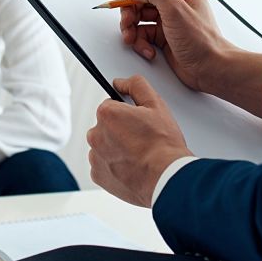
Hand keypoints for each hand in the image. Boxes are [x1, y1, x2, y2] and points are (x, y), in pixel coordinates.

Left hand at [87, 75, 191, 207]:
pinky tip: (132, 166)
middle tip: (142, 139)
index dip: (127, 113)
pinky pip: (104, 165)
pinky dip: (115, 165)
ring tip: (138, 154)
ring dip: (116, 148)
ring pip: (104, 146)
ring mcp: (95, 157)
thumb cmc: (163, 144)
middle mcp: (95, 135)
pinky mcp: (98, 175)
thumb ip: (136, 86)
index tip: (138, 122)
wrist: (166, 177)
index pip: (111, 106)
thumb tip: (121, 83)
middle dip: (120, 130)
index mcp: (106, 114)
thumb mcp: (156, 105)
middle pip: (106, 126)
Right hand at [120, 0, 261, 117]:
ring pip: (138, 15)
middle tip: (128, 20)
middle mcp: (174, 0)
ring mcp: (167, 18)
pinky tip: (148, 50)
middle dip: (130, 8)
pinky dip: (140, 42)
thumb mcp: (176, 9)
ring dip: (131, 26)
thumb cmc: (202, 41)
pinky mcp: (162, 35)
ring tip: (131, 37)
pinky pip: (142, 33)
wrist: (209, 69)